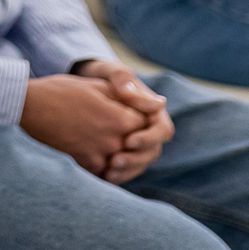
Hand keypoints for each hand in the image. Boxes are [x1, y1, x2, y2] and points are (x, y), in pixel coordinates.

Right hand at [21, 71, 151, 179]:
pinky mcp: (85, 167)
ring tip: (117, 149)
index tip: (133, 115)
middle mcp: (114, 140)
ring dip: (127, 160)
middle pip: (141, 149)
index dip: (143, 120)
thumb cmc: (61, 91)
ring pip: (127, 165)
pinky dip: (110, 171)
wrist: (28, 108)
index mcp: (120, 118)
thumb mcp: (98, 86)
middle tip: (128, 136)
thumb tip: (161, 104)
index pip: (147, 124)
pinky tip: (104, 163)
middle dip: (139, 142)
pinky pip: (107, 176)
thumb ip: (131, 97)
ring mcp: (99, 156)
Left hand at [74, 60, 172, 181]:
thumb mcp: (112, 72)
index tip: (129, 141)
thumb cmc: (104, 75)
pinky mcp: (123, 152)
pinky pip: (126, 169)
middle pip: (153, 151)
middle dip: (136, 159)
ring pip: (140, 164)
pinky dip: (117, 175)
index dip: (149, 138)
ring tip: (108, 172)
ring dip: (127, 171)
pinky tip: (102, 177)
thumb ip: (123, 79)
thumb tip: (136, 93)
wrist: (85, 87)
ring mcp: (136, 143)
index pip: (163, 130)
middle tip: (115, 161)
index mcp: (153, 111)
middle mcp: (148, 130)